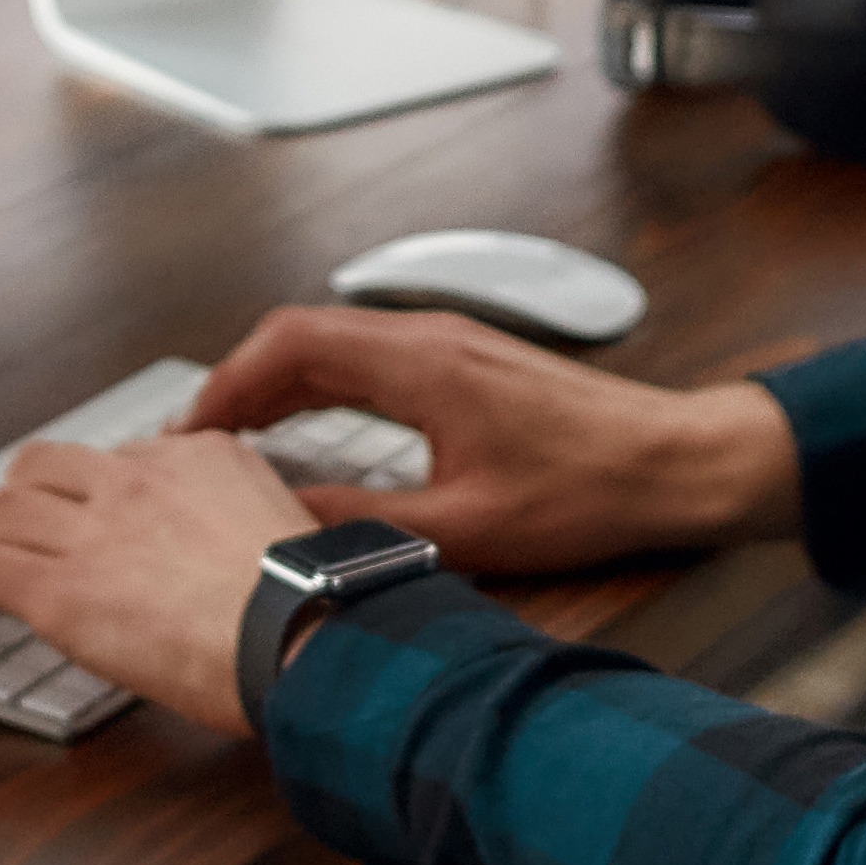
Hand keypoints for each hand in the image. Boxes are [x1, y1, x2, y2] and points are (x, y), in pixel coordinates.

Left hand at [0, 423, 317, 737]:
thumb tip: (250, 556)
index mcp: (199, 458)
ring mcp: (92, 530)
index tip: (70, 520)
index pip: (116, 463)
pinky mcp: (59, 588)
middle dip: (7, 500)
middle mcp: (136, 480)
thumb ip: (255, 523)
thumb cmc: (318, 603)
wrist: (306, 629)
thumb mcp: (294, 531)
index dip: (82, 495)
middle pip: (41, 468)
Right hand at [176, 305, 800, 576]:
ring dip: (279, 384)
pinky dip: (323, 386)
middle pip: (302, 336)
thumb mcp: (466, 528)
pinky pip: (371, 357)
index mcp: (422, 363)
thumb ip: (365, 525)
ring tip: (237, 440)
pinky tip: (312, 431)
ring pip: (336, 343)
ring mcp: (452, 344)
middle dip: (238, 385)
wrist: (675, 464)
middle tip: (196, 441)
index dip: (226, 384)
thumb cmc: (590, 492)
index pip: (289, 344)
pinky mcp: (469, 362)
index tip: (189, 431)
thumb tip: (283, 528)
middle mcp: (431, 337)